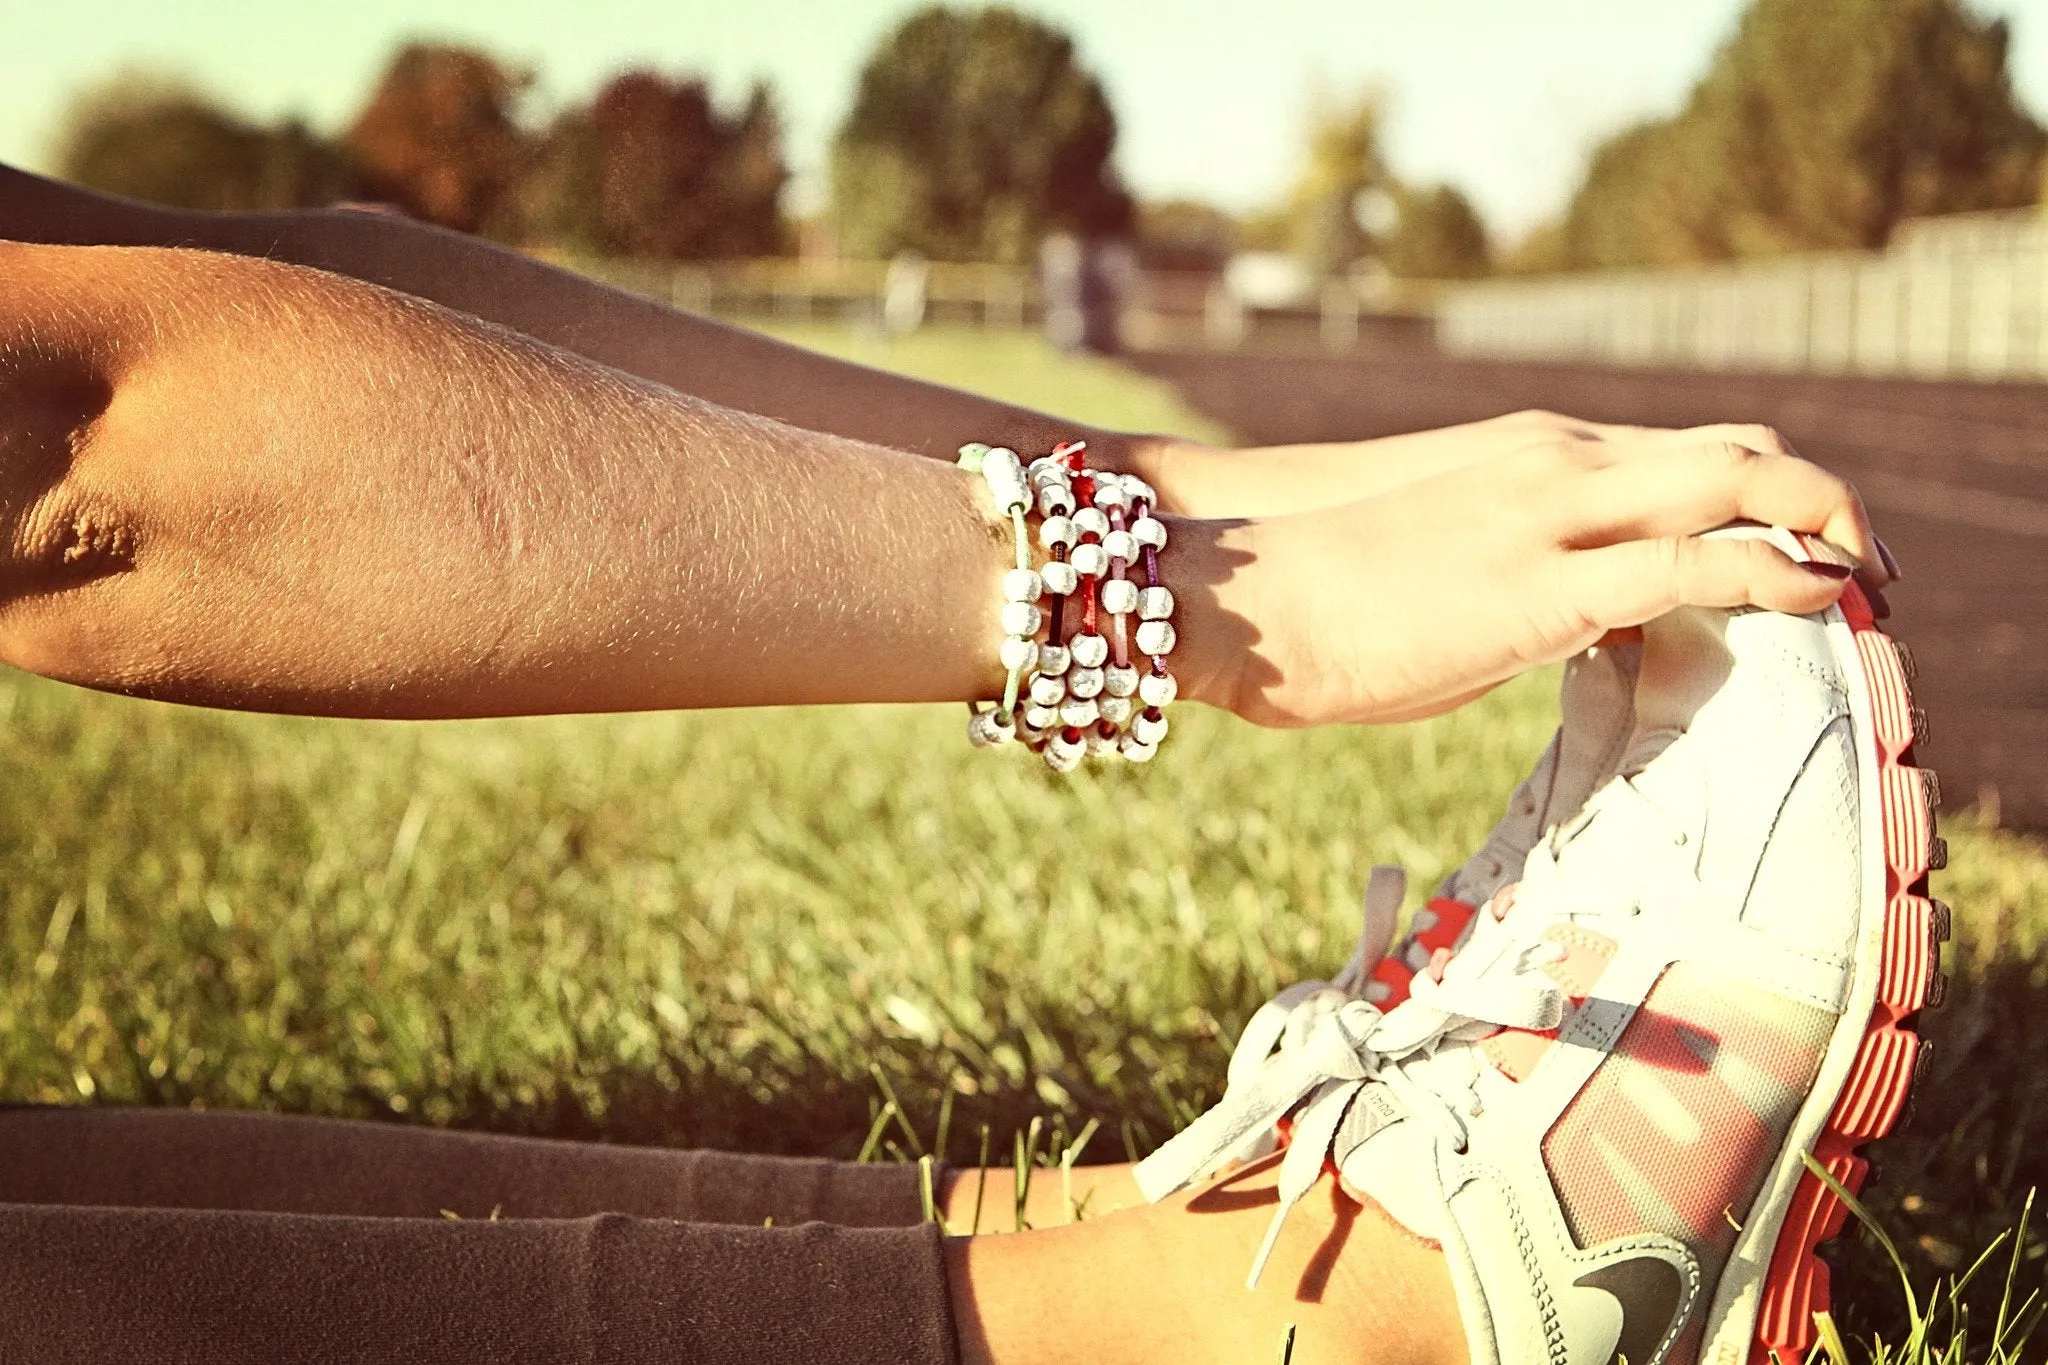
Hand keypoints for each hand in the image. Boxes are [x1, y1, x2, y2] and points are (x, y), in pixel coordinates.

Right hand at [1148, 411, 1892, 587]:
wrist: (1245, 597)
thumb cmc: (1323, 595)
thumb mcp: (1445, 561)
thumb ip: (1528, 574)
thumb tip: (1583, 620)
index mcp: (1530, 456)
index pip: (1686, 452)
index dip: (1765, 495)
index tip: (1803, 553)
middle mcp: (1559, 460)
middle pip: (1738, 451)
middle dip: (1819, 502)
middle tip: (1861, 567)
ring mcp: (1557, 512)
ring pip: (1740, 484)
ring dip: (1822, 529)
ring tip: (1866, 587)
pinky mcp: (1549, 584)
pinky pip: (1700, 564)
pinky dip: (1779, 574)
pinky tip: (1819, 597)